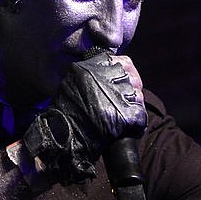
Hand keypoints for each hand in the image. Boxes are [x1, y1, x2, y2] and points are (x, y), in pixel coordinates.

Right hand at [21, 52, 147, 185]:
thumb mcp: (72, 84)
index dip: (124, 71)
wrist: (60, 138)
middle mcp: (102, 78)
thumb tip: (114, 73)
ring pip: (137, 94)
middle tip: (127, 99)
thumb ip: (91, 75)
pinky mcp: (122, 114)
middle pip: (130, 76)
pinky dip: (138, 123)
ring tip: (127, 115)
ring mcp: (113, 95)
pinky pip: (140, 114)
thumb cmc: (64, 113)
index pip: (119, 61)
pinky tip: (132, 127)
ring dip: (134, 105)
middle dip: (131, 87)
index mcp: (89, 68)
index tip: (124, 79)